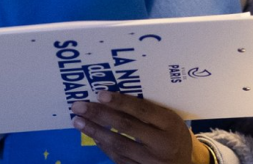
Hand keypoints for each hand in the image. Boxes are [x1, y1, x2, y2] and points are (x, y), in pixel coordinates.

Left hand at [70, 90, 209, 163]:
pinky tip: (93, 137)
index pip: (142, 110)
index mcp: (170, 125)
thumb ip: (149, 111)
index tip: (100, 94)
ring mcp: (151, 161)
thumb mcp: (170, 120)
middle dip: (99, 115)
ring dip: (95, 132)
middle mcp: (161, 143)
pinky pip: (119, 159)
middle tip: (78, 106)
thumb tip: (114, 98)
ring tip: (78, 121)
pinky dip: (104, 146)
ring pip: (118, 144)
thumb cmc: (174, 135)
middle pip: (126, 126)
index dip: (120, 102)